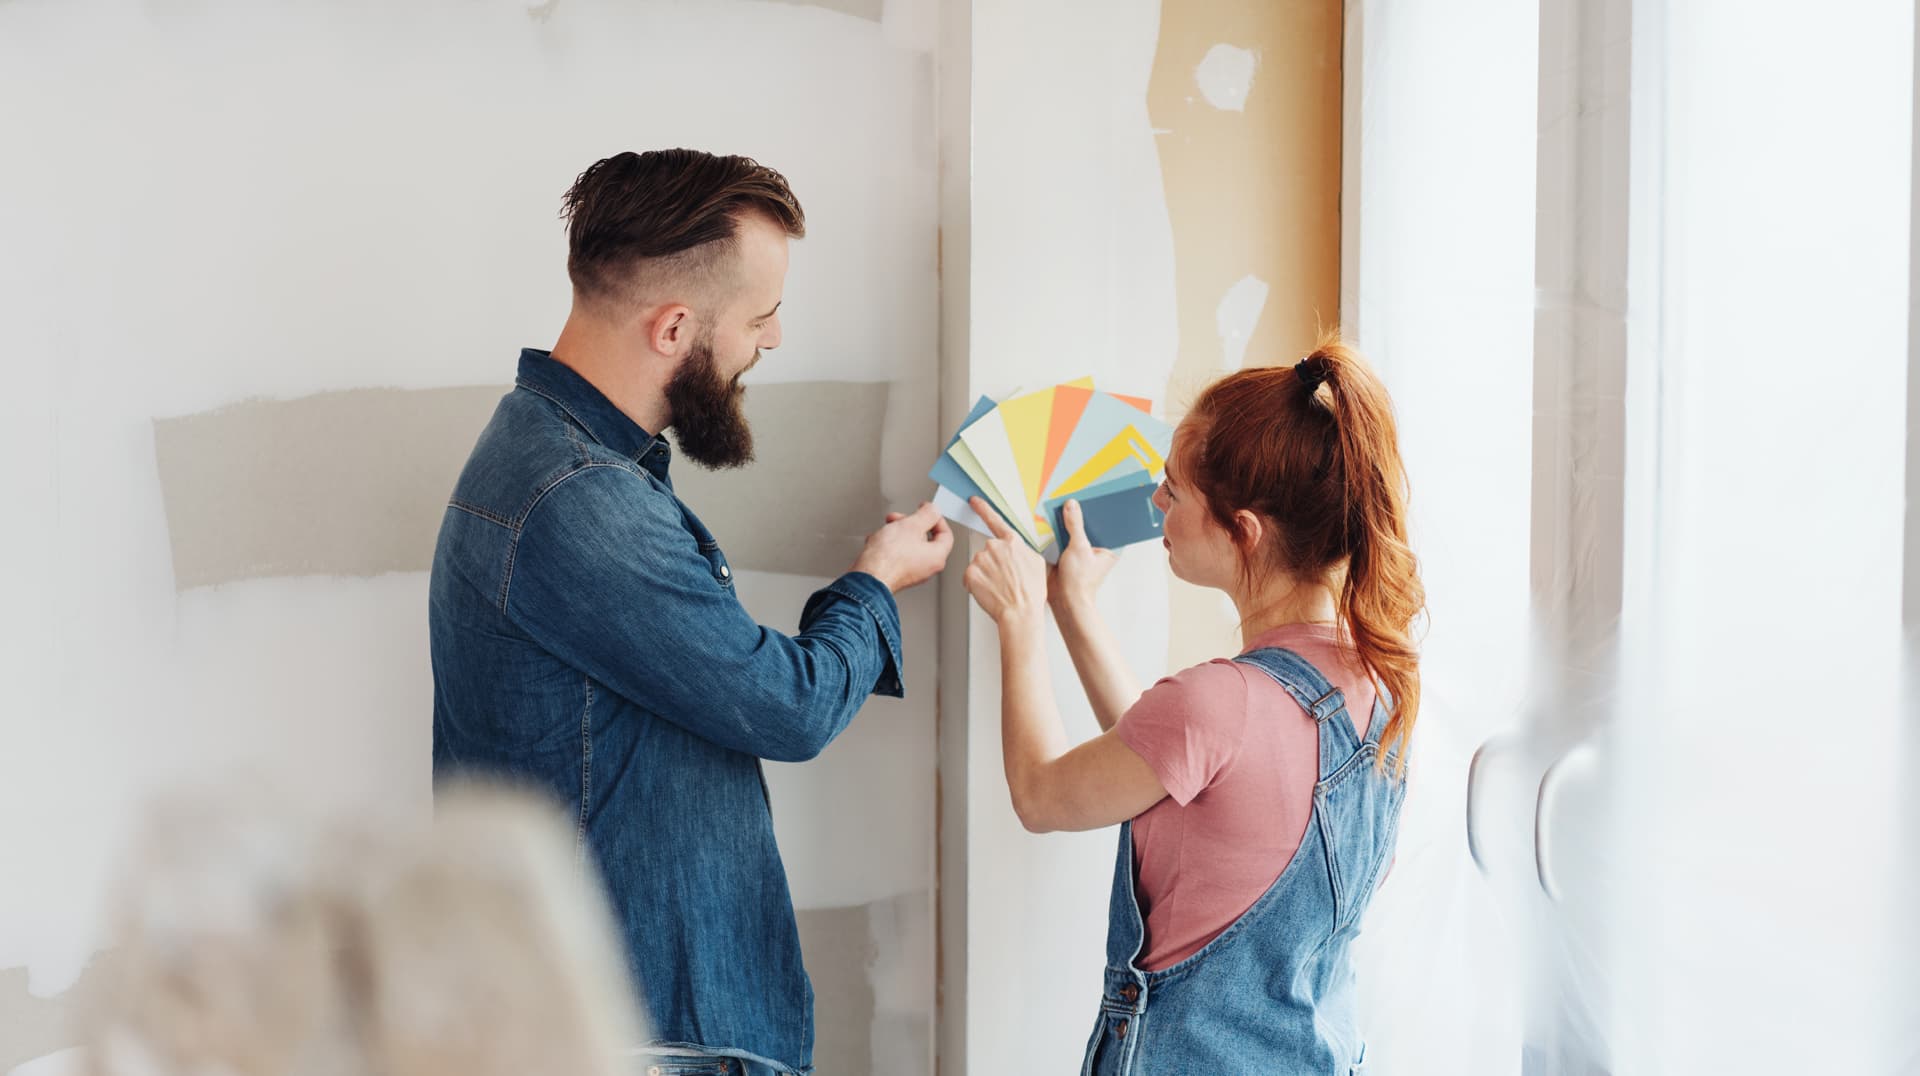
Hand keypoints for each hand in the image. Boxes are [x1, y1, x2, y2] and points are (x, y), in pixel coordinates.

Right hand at [853, 502, 953, 591]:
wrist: (868, 577)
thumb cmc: (888, 558)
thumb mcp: (911, 525)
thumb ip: (927, 514)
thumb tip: (933, 510)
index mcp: (937, 557)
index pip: (945, 534)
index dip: (936, 518)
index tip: (927, 510)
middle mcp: (927, 568)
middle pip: (924, 539)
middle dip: (910, 524)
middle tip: (900, 518)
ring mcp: (911, 573)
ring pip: (908, 545)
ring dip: (896, 533)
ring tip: (885, 529)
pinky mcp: (896, 575)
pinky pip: (896, 555)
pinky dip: (888, 545)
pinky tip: (877, 542)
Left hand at [962, 496, 1048, 624]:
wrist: (1020, 612)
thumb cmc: (1031, 592)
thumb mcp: (1037, 564)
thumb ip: (1023, 551)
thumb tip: (1018, 550)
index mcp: (1012, 542)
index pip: (995, 521)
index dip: (983, 509)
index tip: (974, 500)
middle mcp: (995, 546)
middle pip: (988, 552)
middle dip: (993, 564)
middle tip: (1004, 580)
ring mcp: (981, 559)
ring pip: (979, 565)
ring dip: (985, 575)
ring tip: (999, 588)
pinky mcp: (970, 573)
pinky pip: (970, 577)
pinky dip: (976, 585)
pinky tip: (989, 592)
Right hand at [1047, 498, 1119, 611]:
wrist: (1063, 601)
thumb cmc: (1079, 582)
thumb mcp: (1079, 548)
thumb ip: (1075, 525)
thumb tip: (1072, 505)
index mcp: (1108, 548)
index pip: (1108, 523)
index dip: (1104, 508)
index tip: (1100, 492)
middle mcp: (1096, 548)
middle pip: (1090, 524)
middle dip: (1083, 512)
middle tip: (1079, 492)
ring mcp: (1081, 551)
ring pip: (1076, 530)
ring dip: (1069, 520)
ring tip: (1063, 500)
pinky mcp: (1067, 553)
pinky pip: (1064, 537)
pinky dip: (1058, 530)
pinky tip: (1052, 517)